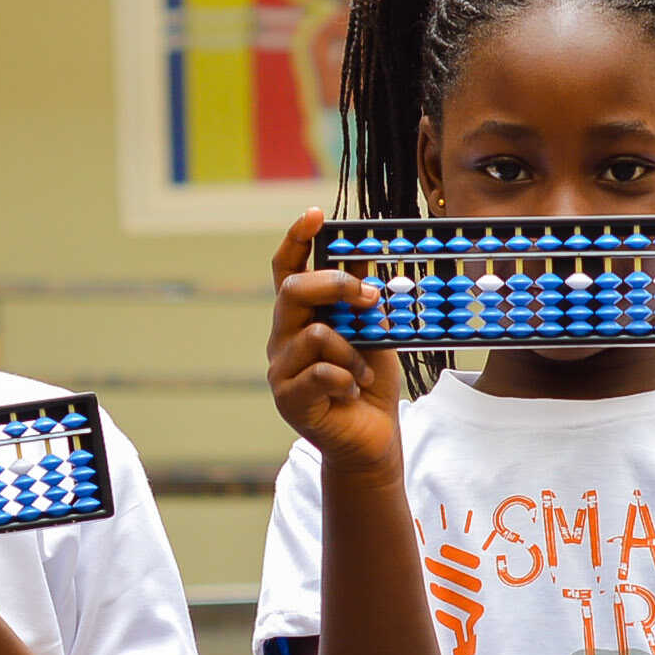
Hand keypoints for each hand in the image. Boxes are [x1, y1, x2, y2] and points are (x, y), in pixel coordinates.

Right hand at [268, 207, 399, 475]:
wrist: (371, 439)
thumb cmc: (368, 384)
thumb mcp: (374, 334)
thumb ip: (365, 305)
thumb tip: (368, 265)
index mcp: (301, 316)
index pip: (289, 269)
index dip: (297, 239)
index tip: (315, 215)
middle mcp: (283, 337)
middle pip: (293, 291)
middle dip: (334, 285)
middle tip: (368, 295)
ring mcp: (281, 368)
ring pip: (314, 335)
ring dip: (351, 350)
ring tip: (362, 371)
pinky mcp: (288, 398)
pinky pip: (321, 372)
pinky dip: (347, 377)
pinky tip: (352, 390)